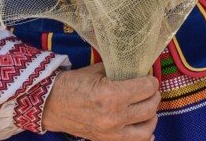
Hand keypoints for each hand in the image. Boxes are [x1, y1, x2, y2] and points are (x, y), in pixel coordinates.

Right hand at [41, 63, 159, 140]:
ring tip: (147, 106)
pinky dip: (145, 135)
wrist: (51, 104)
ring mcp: (110, 132)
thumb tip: (141, 72)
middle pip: (150, 107)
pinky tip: (145, 126)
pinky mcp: (106, 140)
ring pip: (147, 129)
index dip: (151, 81)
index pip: (147, 88)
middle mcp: (114, 116)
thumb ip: (121, 72)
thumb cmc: (73, 84)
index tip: (148, 78)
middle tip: (150, 89)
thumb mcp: (99, 71)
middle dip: (154, 95)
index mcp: (112, 95)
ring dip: (151, 116)